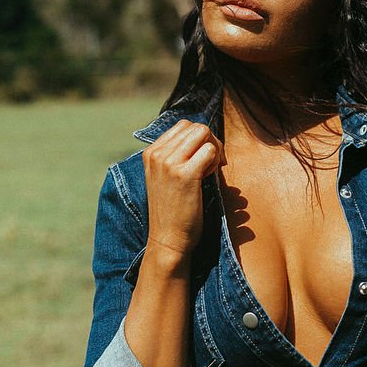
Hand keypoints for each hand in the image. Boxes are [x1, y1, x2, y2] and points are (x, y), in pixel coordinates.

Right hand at [142, 119, 225, 256]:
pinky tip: (209, 177)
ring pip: (203, 133)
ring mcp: (169, 163)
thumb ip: (174, 156)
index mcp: (150, 152)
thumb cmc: (172, 210)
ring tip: (209, 171)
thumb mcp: (164, 177)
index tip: (203, 159)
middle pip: (195, 127)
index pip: (183, 126)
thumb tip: (202, 135)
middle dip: (210, 141)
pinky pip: (210, 150)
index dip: (199, 139)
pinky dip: (216, 161)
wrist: (167, 240)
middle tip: (212, 164)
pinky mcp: (185, 175)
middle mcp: (157, 154)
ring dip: (214, 149)